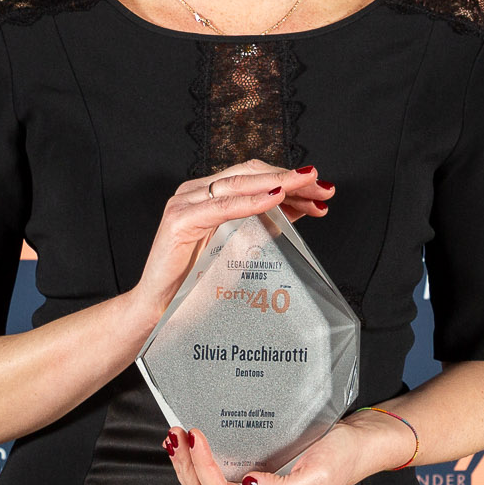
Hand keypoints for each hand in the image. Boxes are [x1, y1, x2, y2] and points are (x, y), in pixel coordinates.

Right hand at [124, 159, 335, 321]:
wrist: (160, 310)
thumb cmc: (197, 283)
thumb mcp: (239, 248)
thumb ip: (263, 225)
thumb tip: (299, 207)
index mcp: (208, 195)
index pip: (254, 176)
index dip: (289, 179)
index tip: (320, 190)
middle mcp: (195, 192)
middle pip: (249, 173)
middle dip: (290, 179)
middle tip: (323, 186)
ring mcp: (185, 202)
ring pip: (238, 183)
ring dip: (278, 183)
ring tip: (307, 185)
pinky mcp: (180, 219)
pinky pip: (222, 206)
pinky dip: (251, 201)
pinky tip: (275, 197)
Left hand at [162, 409, 411, 484]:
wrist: (357, 447)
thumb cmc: (341, 458)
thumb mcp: (319, 474)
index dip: (203, 469)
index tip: (196, 436)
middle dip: (186, 468)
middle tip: (177, 434)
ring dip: (187, 467)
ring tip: (177, 439)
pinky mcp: (253, 478)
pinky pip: (216, 479)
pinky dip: (197, 464)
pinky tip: (192, 445)